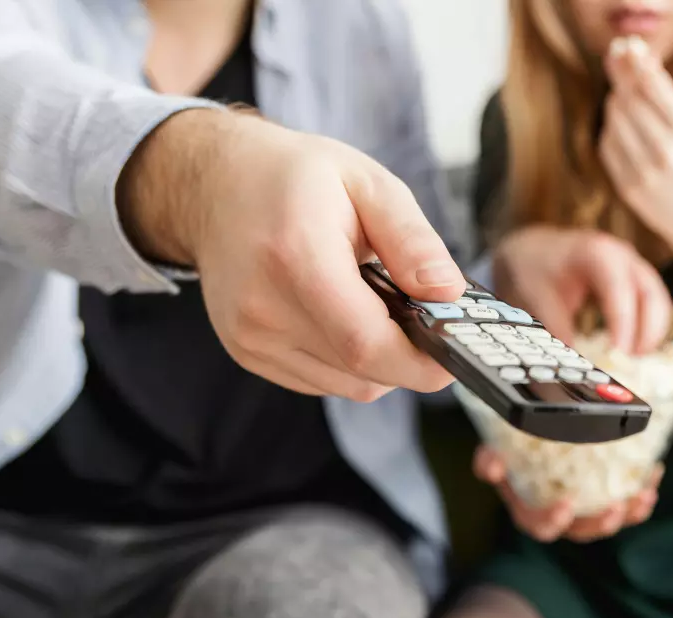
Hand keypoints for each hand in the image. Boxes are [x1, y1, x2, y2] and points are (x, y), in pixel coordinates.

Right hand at [122, 110, 464, 400]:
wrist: (215, 185)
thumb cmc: (295, 177)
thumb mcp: (367, 184)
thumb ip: (412, 239)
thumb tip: (449, 293)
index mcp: (296, 255)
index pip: (365, 342)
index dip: (420, 361)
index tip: (456, 352)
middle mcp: (264, 307)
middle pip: (360, 371)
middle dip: (409, 357)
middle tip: (429, 320)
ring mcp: (250, 336)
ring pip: (346, 384)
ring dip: (379, 360)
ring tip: (379, 306)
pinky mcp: (247, 352)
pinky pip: (321, 380)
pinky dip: (348, 361)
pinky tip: (346, 315)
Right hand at [473, 446, 662, 542]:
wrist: (527, 445)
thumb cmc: (510, 453)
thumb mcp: (493, 454)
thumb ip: (488, 460)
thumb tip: (493, 465)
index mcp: (530, 512)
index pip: (541, 527)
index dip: (553, 520)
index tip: (567, 505)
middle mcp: (560, 518)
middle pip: (582, 532)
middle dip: (601, 524)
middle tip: (616, 509)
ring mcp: (585, 511)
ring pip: (609, 521)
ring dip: (630, 513)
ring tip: (644, 495)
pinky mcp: (606, 499)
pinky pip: (628, 504)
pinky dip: (642, 493)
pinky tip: (655, 472)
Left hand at [492, 226, 671, 353]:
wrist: (534, 249)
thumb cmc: (537, 267)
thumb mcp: (538, 296)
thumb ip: (557, 329)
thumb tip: (573, 363)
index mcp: (597, 252)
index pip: (619, 288)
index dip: (623, 322)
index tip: (618, 353)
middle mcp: (623, 256)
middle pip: (651, 295)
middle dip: (647, 331)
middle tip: (630, 361)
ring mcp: (633, 267)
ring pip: (658, 301)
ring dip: (651, 333)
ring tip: (631, 360)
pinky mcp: (636, 280)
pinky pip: (653, 305)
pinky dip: (648, 328)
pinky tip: (632, 349)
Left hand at [599, 39, 672, 250]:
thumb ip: (667, 98)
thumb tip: (637, 60)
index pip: (651, 84)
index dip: (634, 61)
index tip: (626, 47)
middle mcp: (666, 150)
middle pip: (628, 99)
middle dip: (621, 78)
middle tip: (618, 63)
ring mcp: (644, 171)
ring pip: (614, 119)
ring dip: (616, 104)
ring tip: (625, 100)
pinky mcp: (627, 187)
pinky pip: (607, 145)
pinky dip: (612, 131)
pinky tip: (622, 129)